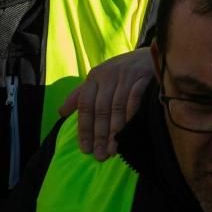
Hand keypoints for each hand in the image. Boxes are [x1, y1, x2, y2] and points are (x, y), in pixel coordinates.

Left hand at [58, 46, 153, 160]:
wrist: (150, 56)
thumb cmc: (120, 72)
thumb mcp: (98, 79)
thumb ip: (80, 96)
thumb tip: (61, 112)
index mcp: (94, 77)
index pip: (85, 105)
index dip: (84, 128)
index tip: (85, 148)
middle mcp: (108, 76)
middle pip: (101, 110)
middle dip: (99, 135)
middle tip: (99, 155)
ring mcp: (126, 76)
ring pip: (117, 108)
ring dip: (114, 131)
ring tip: (112, 150)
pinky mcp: (142, 78)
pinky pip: (135, 101)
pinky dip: (131, 118)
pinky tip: (129, 133)